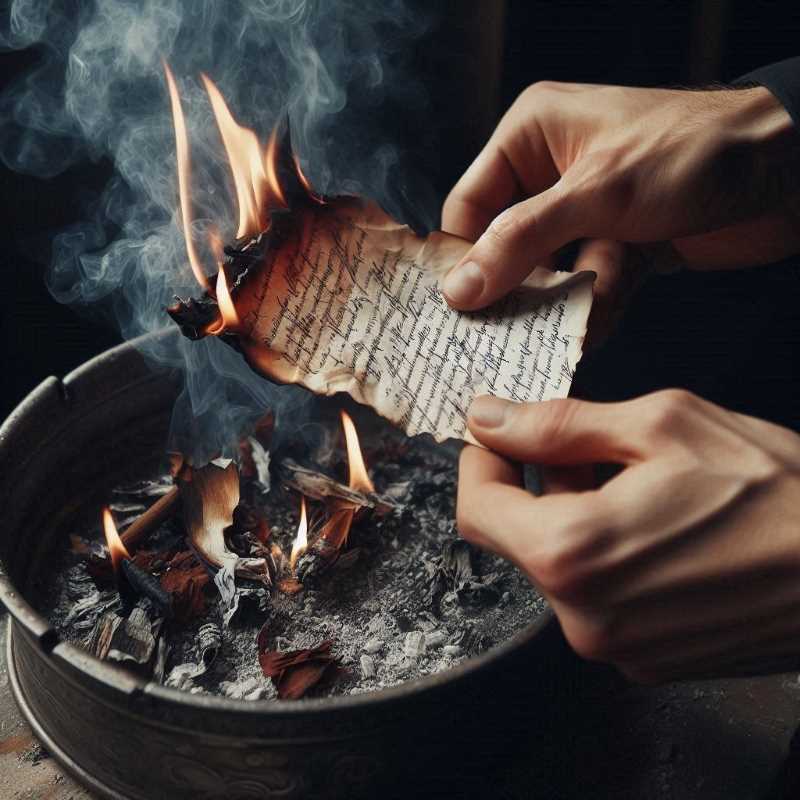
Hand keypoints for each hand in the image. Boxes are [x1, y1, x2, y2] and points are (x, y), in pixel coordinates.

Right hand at [441, 82, 799, 320]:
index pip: (470, 205)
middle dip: (513, 287)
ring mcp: (590, 211)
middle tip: (498, 334)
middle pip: (507, 244)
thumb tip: (458, 288)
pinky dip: (596, 307)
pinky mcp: (622, 242)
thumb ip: (520, 241)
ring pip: (551, 272)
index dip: (460, 256)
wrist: (790, 169)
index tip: (455, 308)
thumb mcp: (595, 192)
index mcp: (533, 135)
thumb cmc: (692, 153)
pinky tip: (595, 327)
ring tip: (552, 336)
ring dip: (558, 304)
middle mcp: (554, 172)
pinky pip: (591, 284)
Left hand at [458, 390, 799, 682]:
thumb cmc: (776, 492)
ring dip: (579, 518)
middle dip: (542, 485)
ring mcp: (618, 648)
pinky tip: (661, 528)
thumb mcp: (660, 425)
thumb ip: (557, 425)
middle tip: (591, 448)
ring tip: (642, 484)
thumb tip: (488, 419)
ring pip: (562, 567)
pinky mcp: (650, 660)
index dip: (479, 463)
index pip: (478, 509)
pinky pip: (600, 598)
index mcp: (573, 555)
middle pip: (521, 538)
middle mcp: (584, 617)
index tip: (495, 435)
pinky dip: (609, 557)